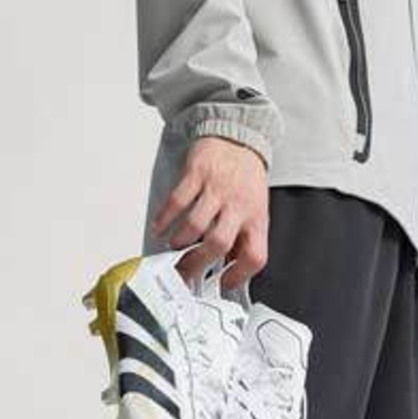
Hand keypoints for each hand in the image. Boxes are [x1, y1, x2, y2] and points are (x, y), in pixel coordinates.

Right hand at [150, 136, 269, 292]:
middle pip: (219, 243)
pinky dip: (165, 218)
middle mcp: (238, 205)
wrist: (239, 136)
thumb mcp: (255, 208)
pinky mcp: (198, 173)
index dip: (239, 275)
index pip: (255, 255)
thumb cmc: (246, 178)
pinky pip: (177, 201)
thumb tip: (227, 269)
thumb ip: (242, 237)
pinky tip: (161, 226)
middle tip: (185, 271)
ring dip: (179, 242)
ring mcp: (217, 188)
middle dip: (197, 262)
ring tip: (173, 247)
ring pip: (195, 224)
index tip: (223, 283)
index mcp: (256, 218)